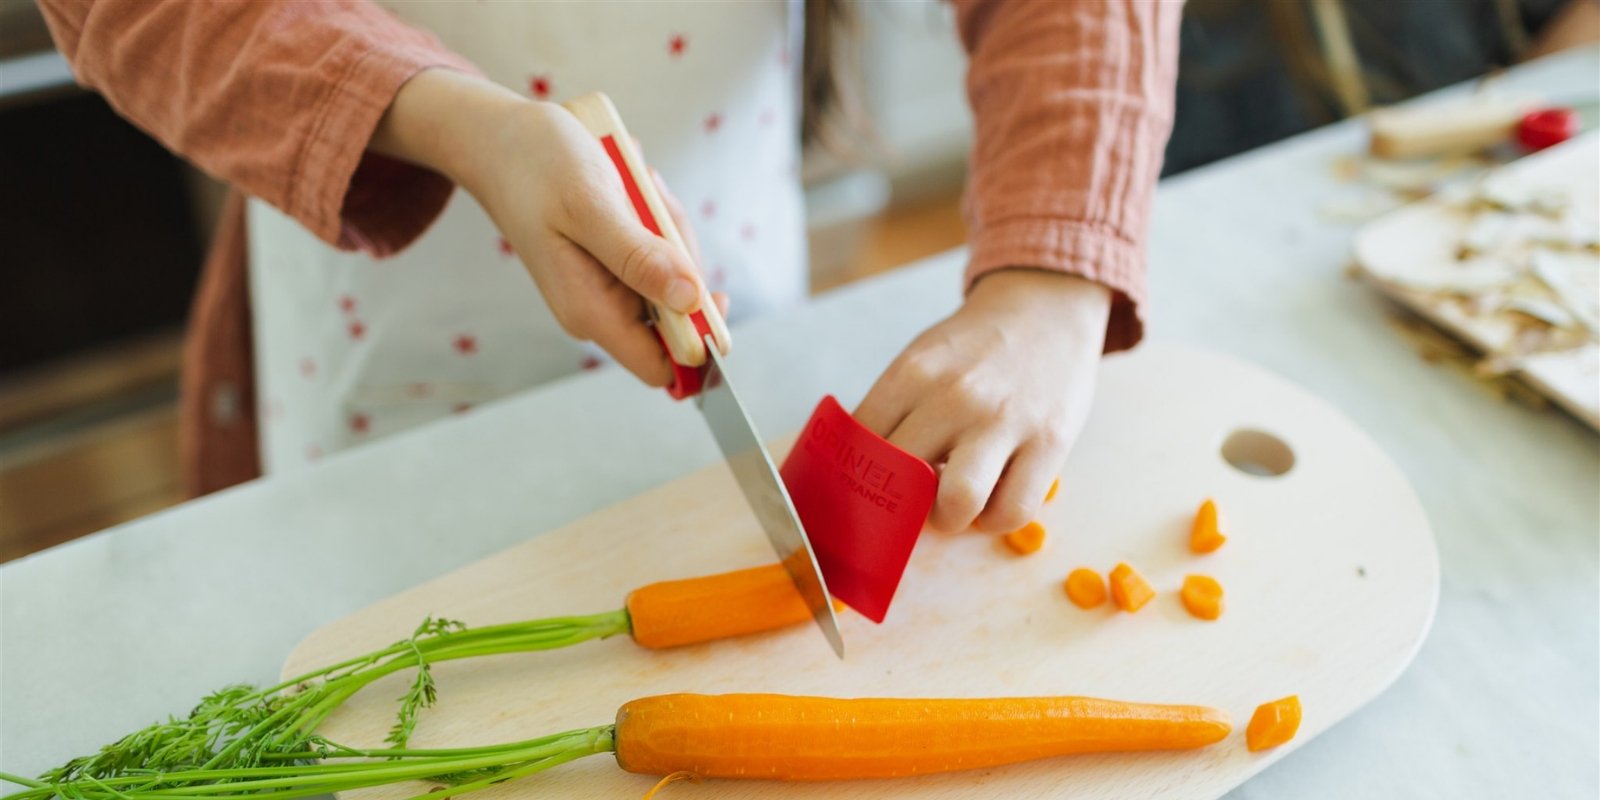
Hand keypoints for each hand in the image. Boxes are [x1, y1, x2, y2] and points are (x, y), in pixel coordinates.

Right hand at [369, 69, 709, 386]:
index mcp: (590, 310)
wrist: (499, 138)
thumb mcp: (590, 205)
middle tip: (646, 201)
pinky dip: (654, 214)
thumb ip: (638, 257)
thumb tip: (689, 298)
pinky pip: (659, 246)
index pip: (661, 366)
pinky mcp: (614, 260)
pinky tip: (627, 186)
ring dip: (665, 224)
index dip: (698, 342)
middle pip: (680, 310)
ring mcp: (607, 284)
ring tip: (629, 184)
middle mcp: (599, 308)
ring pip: (674, 271)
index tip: (712, 291)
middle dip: (679, 256)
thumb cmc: (533, 165)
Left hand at [855, 269, 1110, 533]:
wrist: (1045, 308)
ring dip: (948, 518)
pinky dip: (994, 519)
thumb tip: (856, 474)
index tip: (865, 489)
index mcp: (912, 374)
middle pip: (901, 480)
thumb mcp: (921, 361)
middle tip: (909, 500)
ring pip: (957, 504)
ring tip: (950, 505)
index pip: (862, 445)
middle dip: (900, 503)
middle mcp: (954, 396)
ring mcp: (1003, 421)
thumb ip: (890, 411)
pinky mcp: (1049, 443)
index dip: (858, 477)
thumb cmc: (975, 348)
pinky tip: (990, 501)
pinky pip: (1011, 511)